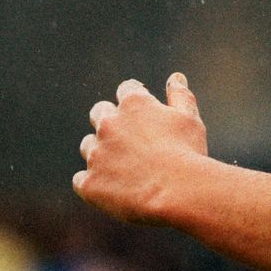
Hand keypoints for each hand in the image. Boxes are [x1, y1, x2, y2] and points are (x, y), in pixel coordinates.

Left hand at [73, 73, 207, 222]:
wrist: (179, 193)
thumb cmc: (188, 154)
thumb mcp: (189, 120)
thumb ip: (180, 96)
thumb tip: (176, 77)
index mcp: (134, 103)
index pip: (126, 90)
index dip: (135, 100)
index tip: (143, 114)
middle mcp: (108, 123)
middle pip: (98, 113)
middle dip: (109, 122)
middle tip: (129, 142)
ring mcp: (96, 153)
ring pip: (88, 147)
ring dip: (100, 153)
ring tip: (124, 171)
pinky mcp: (89, 182)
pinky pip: (80, 180)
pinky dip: (94, 184)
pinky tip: (112, 191)